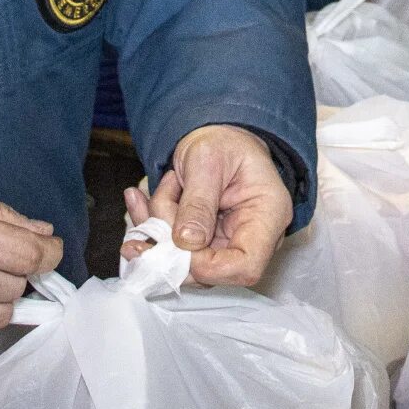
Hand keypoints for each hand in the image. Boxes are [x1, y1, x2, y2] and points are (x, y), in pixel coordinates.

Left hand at [122, 125, 291, 286]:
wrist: (218, 138)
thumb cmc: (222, 142)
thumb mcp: (206, 160)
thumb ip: (198, 201)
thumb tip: (187, 242)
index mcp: (268, 215)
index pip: (246, 265)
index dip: (207, 265)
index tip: (176, 241)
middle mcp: (253, 237)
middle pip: (213, 270)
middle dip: (170, 245)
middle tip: (154, 204)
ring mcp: (228, 243)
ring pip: (186, 264)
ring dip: (157, 234)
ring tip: (149, 193)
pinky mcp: (207, 245)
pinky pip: (175, 252)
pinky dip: (153, 231)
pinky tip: (140, 202)